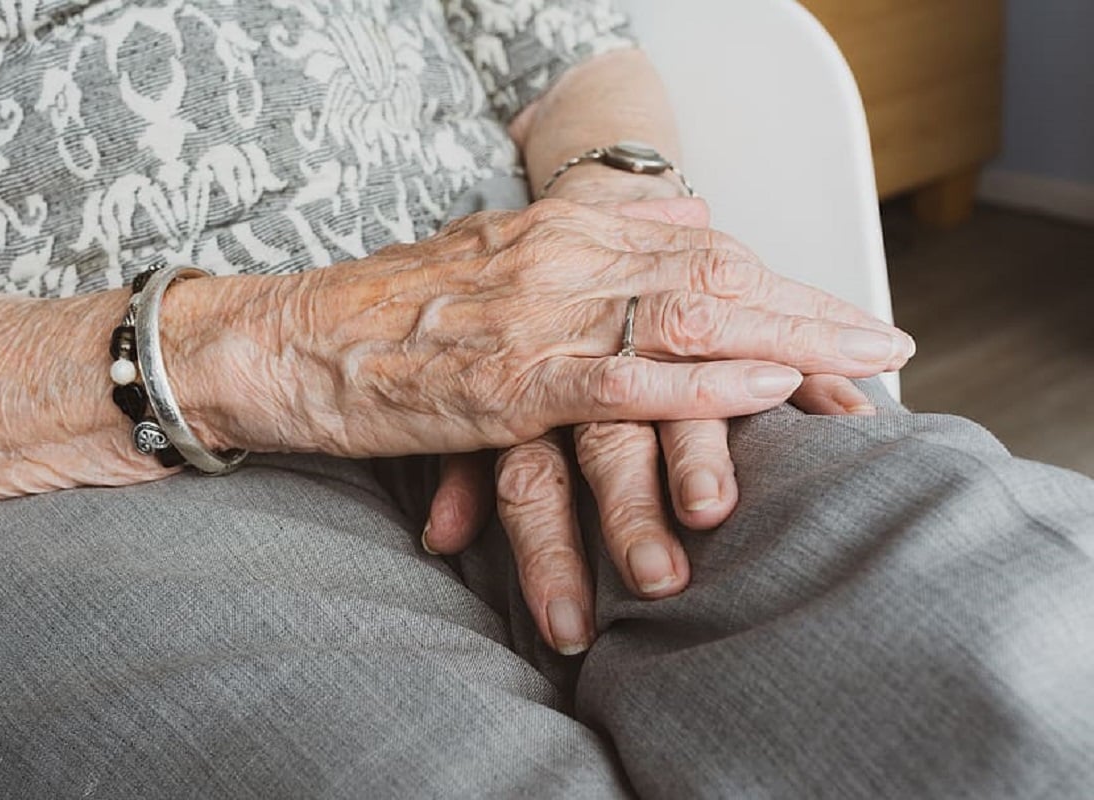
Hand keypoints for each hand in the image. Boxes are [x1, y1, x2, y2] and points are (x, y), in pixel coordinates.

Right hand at [422, 175, 894, 654]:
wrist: (286, 342)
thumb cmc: (385, 316)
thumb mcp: (492, 257)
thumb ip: (587, 242)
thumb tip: (684, 214)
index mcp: (558, 230)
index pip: (697, 246)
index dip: (778, 282)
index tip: (837, 315)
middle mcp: (560, 258)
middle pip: (713, 274)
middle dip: (809, 307)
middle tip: (886, 341)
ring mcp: (538, 316)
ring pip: (688, 316)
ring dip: (787, 340)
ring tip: (864, 365)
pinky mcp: (510, 380)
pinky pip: (623, 379)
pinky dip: (705, 384)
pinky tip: (771, 387)